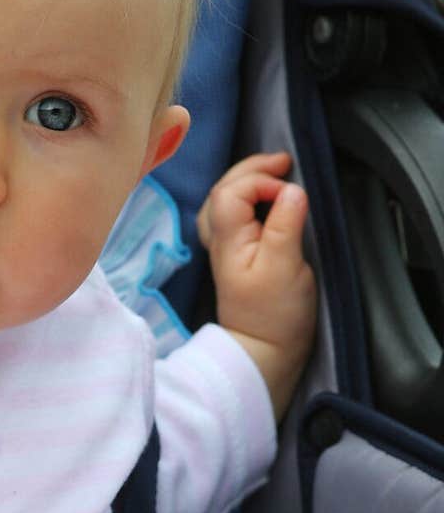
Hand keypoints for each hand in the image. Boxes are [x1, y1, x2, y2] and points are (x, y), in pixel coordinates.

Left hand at [197, 151, 316, 420]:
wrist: (263, 351)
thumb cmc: (275, 315)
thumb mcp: (286, 267)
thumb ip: (286, 225)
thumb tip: (292, 189)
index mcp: (228, 240)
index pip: (232, 191)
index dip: (261, 181)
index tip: (290, 190)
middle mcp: (220, 240)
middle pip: (224, 189)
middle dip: (252, 169)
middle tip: (284, 161)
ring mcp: (225, 248)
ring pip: (224, 200)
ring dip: (247, 180)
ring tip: (274, 171)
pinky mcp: (236, 256)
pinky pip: (231, 215)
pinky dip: (246, 198)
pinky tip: (261, 198)